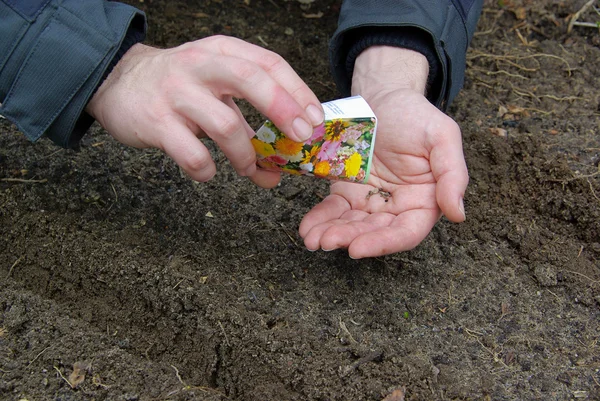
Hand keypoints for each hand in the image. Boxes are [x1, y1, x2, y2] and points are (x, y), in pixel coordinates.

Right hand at [86, 36, 323, 187]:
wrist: (118, 83)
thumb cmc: (179, 88)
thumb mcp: (216, 91)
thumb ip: (249, 126)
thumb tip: (278, 170)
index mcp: (222, 52)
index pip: (270, 63)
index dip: (298, 92)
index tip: (316, 120)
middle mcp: (201, 65)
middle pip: (252, 80)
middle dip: (284, 110)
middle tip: (302, 139)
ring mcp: (177, 92)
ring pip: (225, 124)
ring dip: (245, 155)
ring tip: (248, 168)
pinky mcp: (155, 120)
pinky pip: (190, 152)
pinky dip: (206, 169)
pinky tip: (208, 172)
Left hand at [299, 46, 467, 257]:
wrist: (385, 97)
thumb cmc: (416, 116)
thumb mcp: (443, 137)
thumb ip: (453, 174)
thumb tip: (458, 213)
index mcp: (424, 201)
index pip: (406, 232)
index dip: (383, 243)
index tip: (357, 249)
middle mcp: (396, 207)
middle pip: (373, 232)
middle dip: (350, 239)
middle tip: (327, 241)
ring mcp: (369, 201)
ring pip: (351, 225)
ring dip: (331, 234)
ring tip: (311, 239)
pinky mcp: (347, 191)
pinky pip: (333, 209)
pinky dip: (320, 219)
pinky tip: (307, 228)